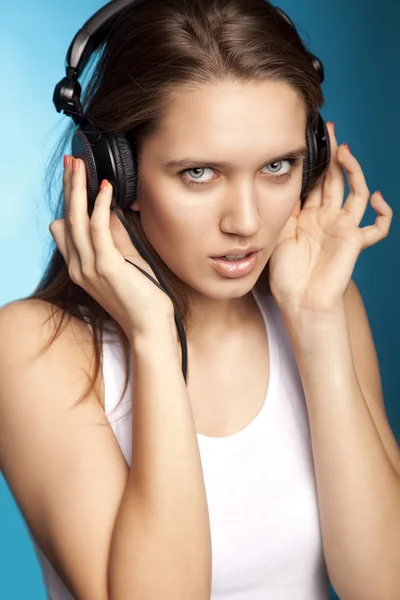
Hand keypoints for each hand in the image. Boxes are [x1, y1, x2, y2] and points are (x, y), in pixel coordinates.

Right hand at [49, 157, 175, 339]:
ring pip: (76, 220)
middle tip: (71, 162)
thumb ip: (116, 238)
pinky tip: (105, 188)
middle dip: (69, 188)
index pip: (65, 228)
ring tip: (81, 166)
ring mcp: (90, 268)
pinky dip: (100, 205)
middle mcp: (79, 267)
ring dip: (78, 190)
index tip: (75, 177)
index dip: (69, 201)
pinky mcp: (107, 267)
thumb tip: (110, 210)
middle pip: (67, 218)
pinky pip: (98, 229)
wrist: (150, 327)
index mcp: (81, 267)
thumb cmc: (142, 298)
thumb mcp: (126, 262)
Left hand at [268, 123, 392, 319]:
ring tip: (345, 151)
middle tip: (331, 131)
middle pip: (333, 181)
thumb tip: (285, 182)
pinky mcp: (355, 240)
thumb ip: (286, 210)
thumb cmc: (287, 275)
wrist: (300, 301)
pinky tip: (376, 197)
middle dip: (333, 157)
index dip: (314, 163)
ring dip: (353, 171)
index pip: (313, 183)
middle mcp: (326, 218)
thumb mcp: (279, 234)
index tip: (310, 140)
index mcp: (306, 217)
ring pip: (354, 192)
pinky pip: (378, 227)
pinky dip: (383, 212)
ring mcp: (342, 228)